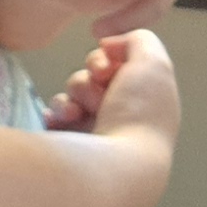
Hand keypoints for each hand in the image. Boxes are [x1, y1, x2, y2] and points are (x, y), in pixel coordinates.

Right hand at [44, 29, 176, 145]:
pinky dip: (54, 114)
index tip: (107, 68)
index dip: (108, 59)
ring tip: (77, 113)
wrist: (114, 165)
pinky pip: (53, 118)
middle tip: (97, 96)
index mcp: (146, 101)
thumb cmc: (138, 113)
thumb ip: (139, 40)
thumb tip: (110, 46)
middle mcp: (122, 117)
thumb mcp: (153, 63)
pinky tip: (61, 121)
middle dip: (88, 80)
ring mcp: (95, 135)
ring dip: (71, 97)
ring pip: (71, 95)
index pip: (118, 66)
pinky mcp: (68, 148)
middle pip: (92, 78)